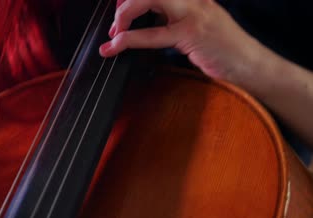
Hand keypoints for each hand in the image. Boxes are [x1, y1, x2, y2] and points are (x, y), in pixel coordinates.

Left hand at [99, 0, 265, 84]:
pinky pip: (152, 34)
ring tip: (114, 33)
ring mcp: (193, 12)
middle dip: (125, 3)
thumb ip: (172, 21)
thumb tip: (144, 24)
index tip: (119, 7)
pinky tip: (117, 45)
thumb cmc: (224, 50)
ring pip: (148, 0)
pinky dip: (129, 39)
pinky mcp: (191, 33)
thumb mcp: (196, 28)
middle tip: (115, 22)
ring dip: (123, 15)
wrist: (251, 65)